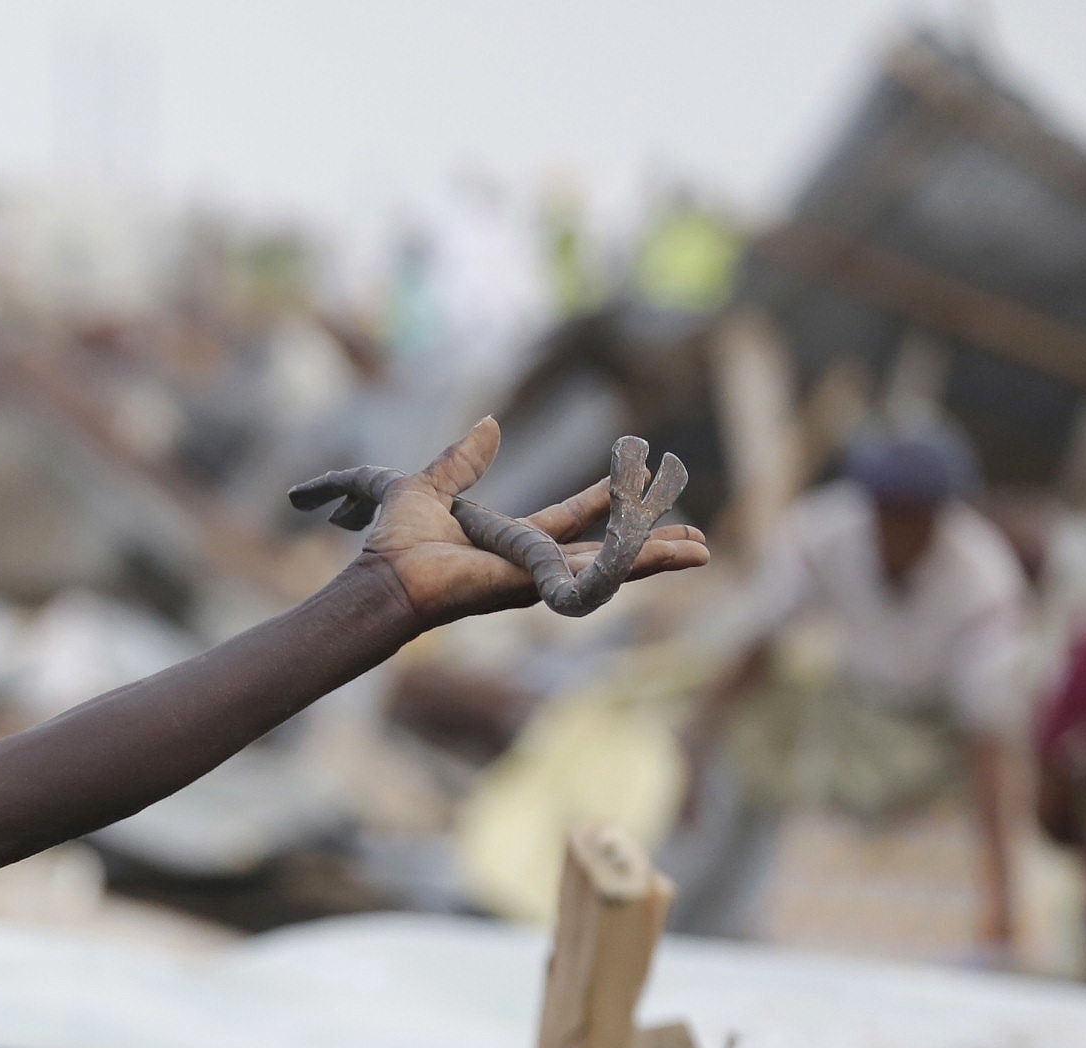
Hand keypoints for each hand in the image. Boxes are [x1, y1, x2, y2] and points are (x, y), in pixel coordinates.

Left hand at [337, 419, 710, 625]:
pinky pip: (601, 573)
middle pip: (603, 552)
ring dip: (656, 557)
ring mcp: (541, 580)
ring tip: (701, 551)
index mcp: (509, 544)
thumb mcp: (430, 487)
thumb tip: (490, 423)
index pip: (566, 521)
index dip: (601, 502)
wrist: (384, 576)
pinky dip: (643, 563)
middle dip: (645, 544)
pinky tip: (682, 555)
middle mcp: (531, 566)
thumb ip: (462, 460)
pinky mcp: (545, 585)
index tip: (635, 480)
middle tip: (692, 539)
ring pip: (611, 566)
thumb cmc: (394, 544)